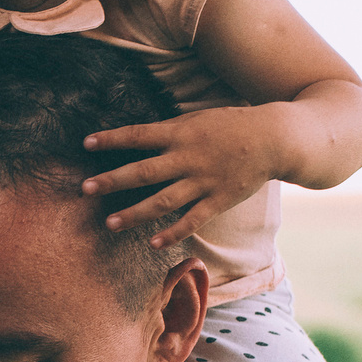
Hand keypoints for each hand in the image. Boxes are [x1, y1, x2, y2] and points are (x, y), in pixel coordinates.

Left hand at [82, 103, 301, 247]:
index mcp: (181, 133)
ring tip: (110, 223)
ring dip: (134, 213)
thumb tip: (138, 137)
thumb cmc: (233, 124)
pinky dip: (173, 232)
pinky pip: (192, 220)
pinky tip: (153, 243)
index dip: (112, 139)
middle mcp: (188, 157)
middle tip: (85, 188)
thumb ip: (170, 130)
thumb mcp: (199, 118)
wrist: (276, 138)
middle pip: (143, 171)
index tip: (86, 143)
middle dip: (113, 180)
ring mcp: (204, 180)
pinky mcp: (219, 200)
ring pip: (163, 200)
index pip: (139, 135)